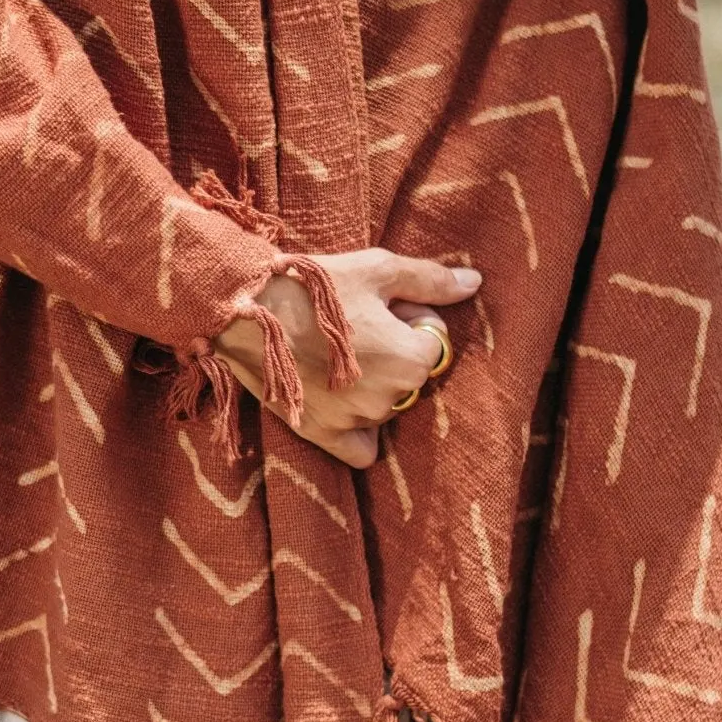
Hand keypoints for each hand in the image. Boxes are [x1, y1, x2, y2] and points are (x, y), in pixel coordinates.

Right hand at [215, 250, 481, 467]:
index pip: (435, 344)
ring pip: (386, 407)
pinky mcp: (324, 435)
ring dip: (373, 385)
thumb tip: (474, 284)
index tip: (380, 307)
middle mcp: (390, 398)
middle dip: (394, 354)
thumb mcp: (379, 270)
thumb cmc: (316, 285)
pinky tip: (345, 404)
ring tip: (334, 351)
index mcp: (411, 359)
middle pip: (410, 378)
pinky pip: (362, 451)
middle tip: (355, 326)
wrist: (248, 311)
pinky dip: (361, 433)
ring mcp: (357, 421)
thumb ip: (431, 281)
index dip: (410, 320)